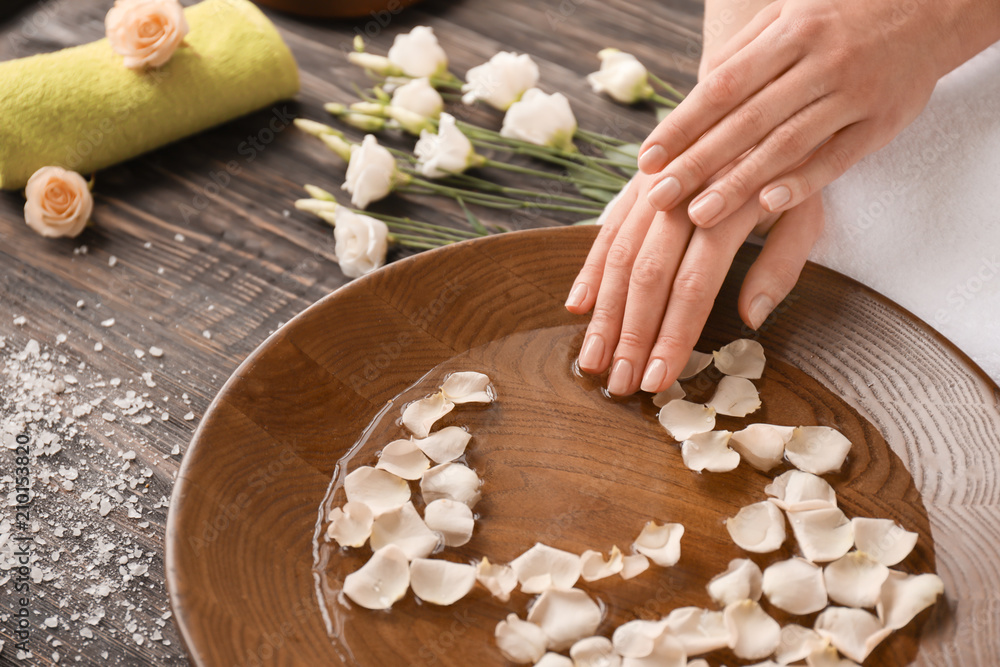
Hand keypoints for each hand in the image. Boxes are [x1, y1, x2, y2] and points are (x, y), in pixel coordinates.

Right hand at [565, 172, 824, 394]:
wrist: (756, 92)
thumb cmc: (790, 162)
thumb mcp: (808, 206)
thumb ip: (782, 263)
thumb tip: (753, 319)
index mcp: (730, 203)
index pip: (694, 284)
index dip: (673, 335)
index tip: (659, 380)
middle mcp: (684, 193)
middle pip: (649, 275)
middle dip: (631, 335)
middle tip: (619, 384)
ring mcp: (654, 186)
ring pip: (619, 256)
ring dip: (603, 313)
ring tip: (592, 359)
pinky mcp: (635, 183)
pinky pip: (607, 229)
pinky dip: (589, 269)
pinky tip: (576, 306)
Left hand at [635, 0, 999, 225]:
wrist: (931, 8)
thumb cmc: (841, 17)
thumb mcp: (790, 16)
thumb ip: (744, 54)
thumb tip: (694, 93)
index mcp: (791, 33)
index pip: (723, 86)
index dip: (682, 124)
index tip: (647, 158)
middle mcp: (821, 63)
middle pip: (747, 121)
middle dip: (697, 162)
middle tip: (658, 197)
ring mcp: (853, 95)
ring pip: (787, 144)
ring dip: (740, 182)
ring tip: (699, 214)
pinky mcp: (881, 124)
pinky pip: (837, 159)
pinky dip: (802, 183)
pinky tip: (767, 207)